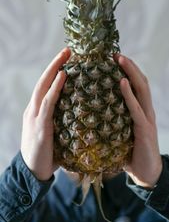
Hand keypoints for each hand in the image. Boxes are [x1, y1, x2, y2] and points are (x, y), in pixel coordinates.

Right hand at [21, 48, 70, 180]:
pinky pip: (48, 103)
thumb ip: (64, 122)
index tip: (67, 59)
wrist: (33, 172)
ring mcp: (35, 116)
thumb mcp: (55, 133)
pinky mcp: (40, 125)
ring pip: (43, 86)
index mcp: (38, 111)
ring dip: (55, 68)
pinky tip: (63, 76)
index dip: (55, 71)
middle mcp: (34, 109)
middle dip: (55, 64)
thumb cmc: (48, 153)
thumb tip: (82, 115)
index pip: (46, 86)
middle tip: (68, 50)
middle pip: (44, 81)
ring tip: (66, 55)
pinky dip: (55, 88)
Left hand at [115, 54, 161, 187]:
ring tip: (120, 59)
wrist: (148, 174)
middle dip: (129, 66)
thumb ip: (112, 123)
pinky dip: (129, 94)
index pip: (136, 86)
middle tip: (115, 53)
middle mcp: (146, 111)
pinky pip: (136, 108)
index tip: (113, 58)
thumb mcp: (120, 134)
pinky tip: (122, 83)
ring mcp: (147, 118)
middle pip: (140, 82)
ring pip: (142, 89)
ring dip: (131, 72)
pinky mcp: (145, 129)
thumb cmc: (131, 154)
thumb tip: (90, 116)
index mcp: (140, 111)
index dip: (128, 71)